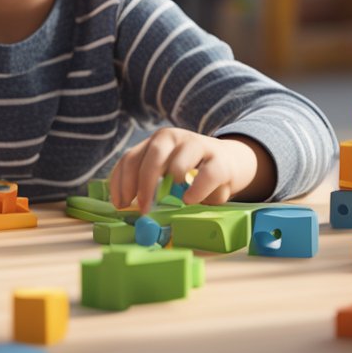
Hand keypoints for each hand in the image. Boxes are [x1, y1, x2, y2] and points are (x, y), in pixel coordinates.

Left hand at [108, 128, 263, 213]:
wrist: (231, 162)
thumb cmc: (192, 173)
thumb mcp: (167, 176)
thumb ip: (151, 187)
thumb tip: (134, 214)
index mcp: (155, 142)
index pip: (130, 158)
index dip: (121, 183)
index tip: (121, 204)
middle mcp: (173, 138)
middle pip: (151, 159)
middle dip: (143, 186)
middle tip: (143, 209)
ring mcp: (197, 145)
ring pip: (177, 165)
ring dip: (170, 187)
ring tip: (169, 203)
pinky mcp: (219, 159)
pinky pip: (206, 175)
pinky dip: (196, 191)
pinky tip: (190, 200)